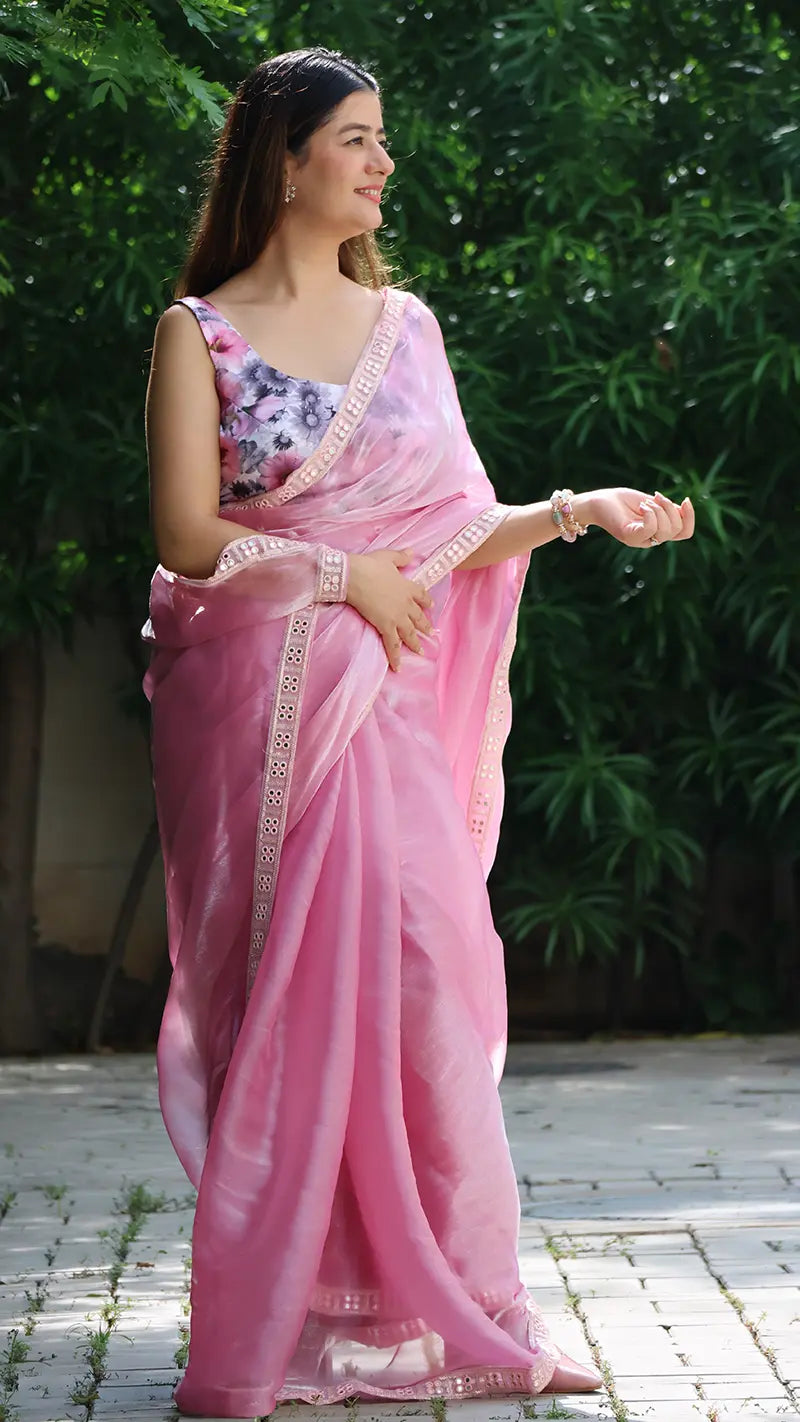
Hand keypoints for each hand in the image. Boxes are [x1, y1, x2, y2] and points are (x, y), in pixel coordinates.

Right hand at [346, 549, 434, 671]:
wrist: (354, 576)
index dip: (426, 601)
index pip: (421, 595)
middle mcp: (405, 603)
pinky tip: (398, 668)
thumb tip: (412, 553)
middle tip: (430, 634)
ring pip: (409, 633)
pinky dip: (395, 657)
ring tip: (420, 652)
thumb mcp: (387, 556)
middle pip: (418, 617)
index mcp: (407, 586)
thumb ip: (401, 557)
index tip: (430, 606)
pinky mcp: (385, 626)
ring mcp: (397, 616)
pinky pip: (392, 644)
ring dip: (415, 643)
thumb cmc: (369, 565)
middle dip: (424, 626)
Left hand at [585, 488, 694, 546]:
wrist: (599, 501)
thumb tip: (685, 508)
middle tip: (656, 496)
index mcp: (659, 531)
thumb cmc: (622, 501)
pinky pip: (650, 530)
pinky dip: (650, 515)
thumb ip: (667, 508)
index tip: (686, 499)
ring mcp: (640, 540)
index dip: (690, 517)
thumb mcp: (652, 502)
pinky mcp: (629, 537)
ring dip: (660, 510)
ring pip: (666, 531)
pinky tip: (642, 507)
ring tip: (646, 502)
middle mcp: (651, 539)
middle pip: (677, 530)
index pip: (684, 533)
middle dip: (672, 508)